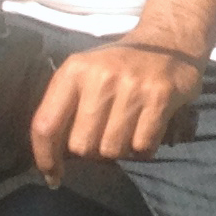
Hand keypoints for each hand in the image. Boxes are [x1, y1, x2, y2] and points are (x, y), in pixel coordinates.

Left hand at [28, 39, 205, 180]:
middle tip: (104, 137)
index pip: (46, 124)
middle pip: (82, 146)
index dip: (46, 158)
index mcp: (74, 70)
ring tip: (127, 132)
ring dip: (120, 150)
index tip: (53, 176)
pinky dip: (144, 148)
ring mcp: (132, 86)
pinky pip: (143, 146)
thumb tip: (53, 159)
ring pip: (113, 150)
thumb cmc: (118, 65)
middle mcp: (101, 76)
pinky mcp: (161, 96)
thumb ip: (65, 108)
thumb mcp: (85, 74)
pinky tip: (146, 131)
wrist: (169, 40)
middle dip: (92, 151)